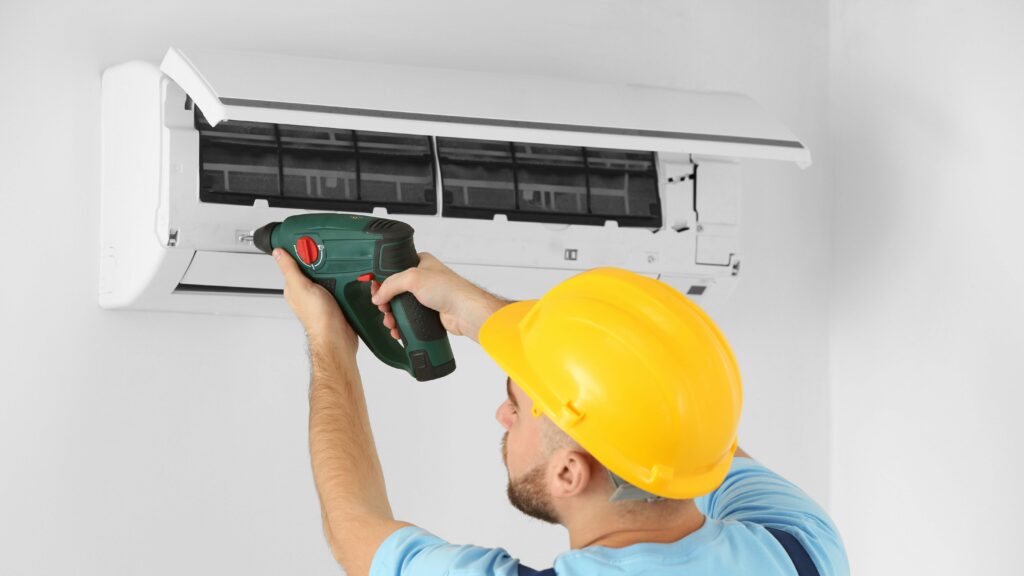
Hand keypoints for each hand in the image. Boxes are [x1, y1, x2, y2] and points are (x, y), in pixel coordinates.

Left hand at [273, 248, 358, 355]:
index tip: (309, 241)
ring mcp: (322, 296)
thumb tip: (278, 253)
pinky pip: (340, 285)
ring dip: (335, 270)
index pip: (295, 264)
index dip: (301, 252)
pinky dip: (344, 281)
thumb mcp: (301, 287)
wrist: (338, 337)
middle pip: (313, 269)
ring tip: (340, 264)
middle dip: (321, 260)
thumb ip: (290, 270)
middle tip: (328, 252)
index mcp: (294, 287)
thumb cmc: (318, 318)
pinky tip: (347, 278)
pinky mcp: (336, 301)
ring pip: (327, 276)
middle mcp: (307, 292)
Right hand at [370, 252, 506, 342]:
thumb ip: (391, 284)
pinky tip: (398, 330)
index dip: (382, 281)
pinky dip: (401, 325)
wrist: (465, 312)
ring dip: (392, 316)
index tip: (375, 290)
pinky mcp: (428, 313)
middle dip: (386, 303)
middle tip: (383, 309)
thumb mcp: (413, 278)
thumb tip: (378, 295)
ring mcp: (426, 297)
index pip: (394, 270)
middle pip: (395, 291)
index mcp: (420, 263)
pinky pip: (409, 319)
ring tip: (391, 322)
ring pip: (401, 307)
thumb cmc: (449, 289)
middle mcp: (423, 279)